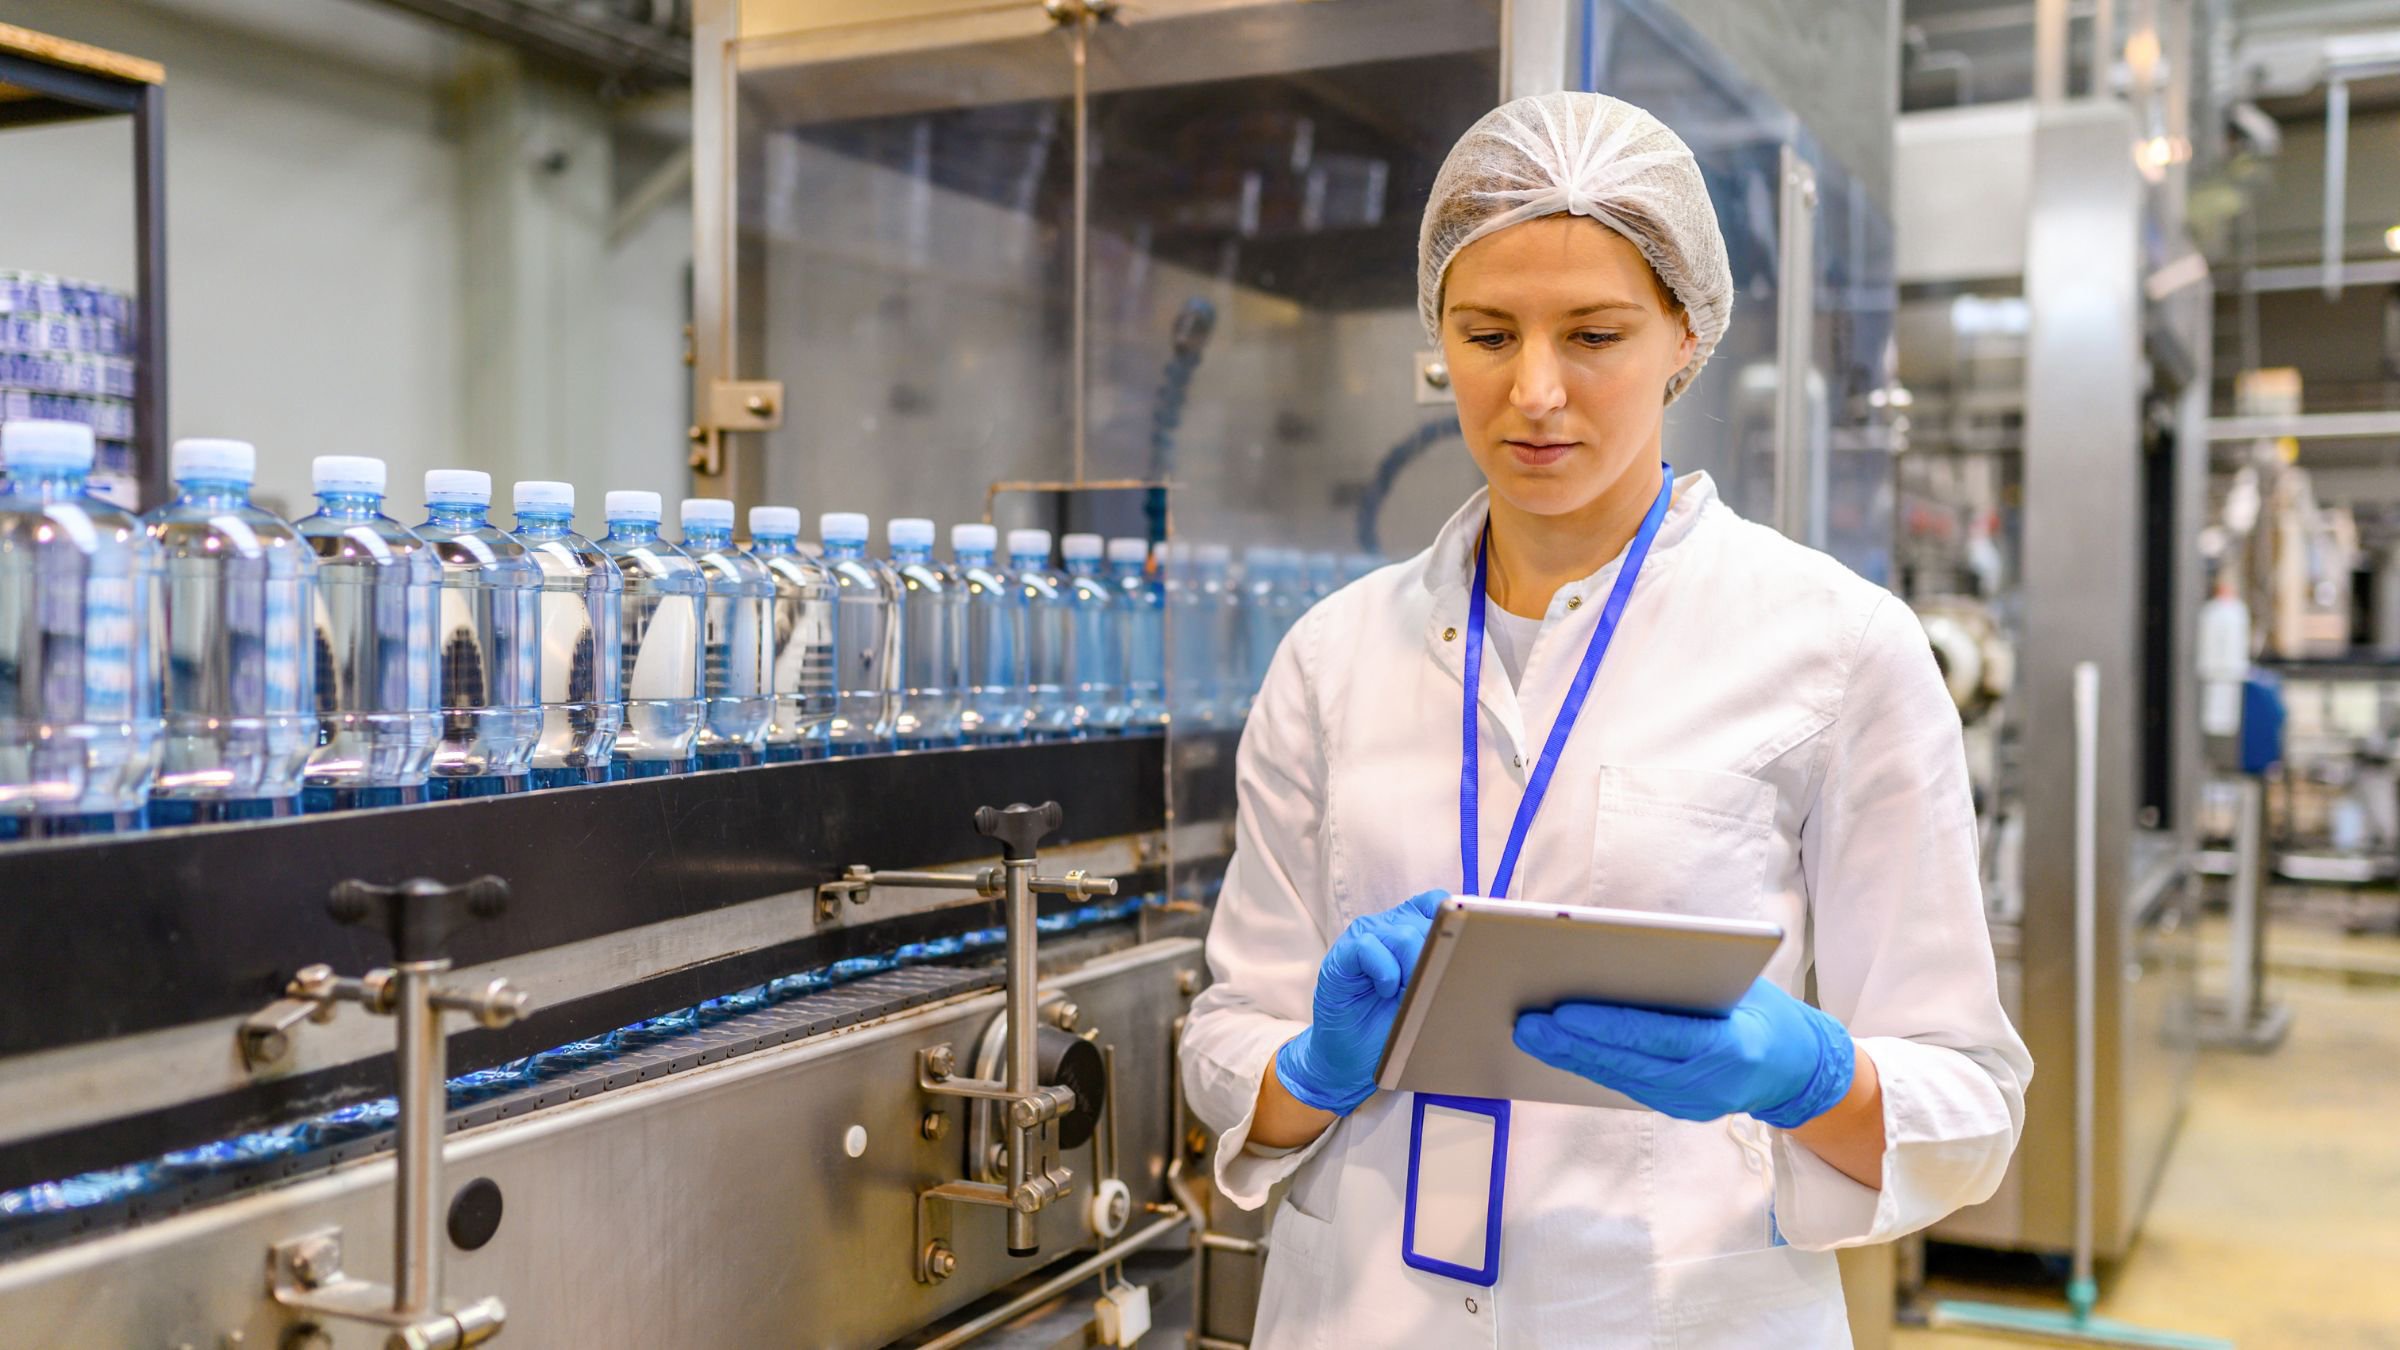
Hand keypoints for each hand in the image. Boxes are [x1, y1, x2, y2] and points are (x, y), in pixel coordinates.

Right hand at [1273, 890, 1448, 1114]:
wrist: (1355, 1055)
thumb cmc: (1396, 1025)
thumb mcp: (1429, 995)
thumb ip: (1445, 971)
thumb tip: (1471, 962)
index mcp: (1412, 928)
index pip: (1437, 904)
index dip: (1451, 923)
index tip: (1462, 949)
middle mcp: (1389, 926)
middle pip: (1424, 923)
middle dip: (1435, 957)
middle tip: (1431, 988)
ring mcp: (1365, 937)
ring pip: (1401, 935)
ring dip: (1412, 969)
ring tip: (1407, 995)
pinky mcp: (1342, 954)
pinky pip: (1367, 947)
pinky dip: (1385, 972)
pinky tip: (1386, 991)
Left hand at [1512, 977, 1854, 1128]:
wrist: (1798, 1068)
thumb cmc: (1767, 1011)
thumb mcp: (1742, 984)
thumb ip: (1691, 975)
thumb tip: (1617, 953)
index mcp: (1733, 1048)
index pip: (1659, 1035)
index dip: (1608, 1025)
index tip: (1562, 1009)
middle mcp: (1710, 1084)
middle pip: (1629, 1062)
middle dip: (1572, 1043)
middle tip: (1526, 1022)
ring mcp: (1693, 1104)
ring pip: (1620, 1078)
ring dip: (1571, 1056)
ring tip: (1530, 1033)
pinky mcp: (1678, 1109)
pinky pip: (1626, 1086)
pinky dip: (1591, 1066)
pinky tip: (1559, 1049)